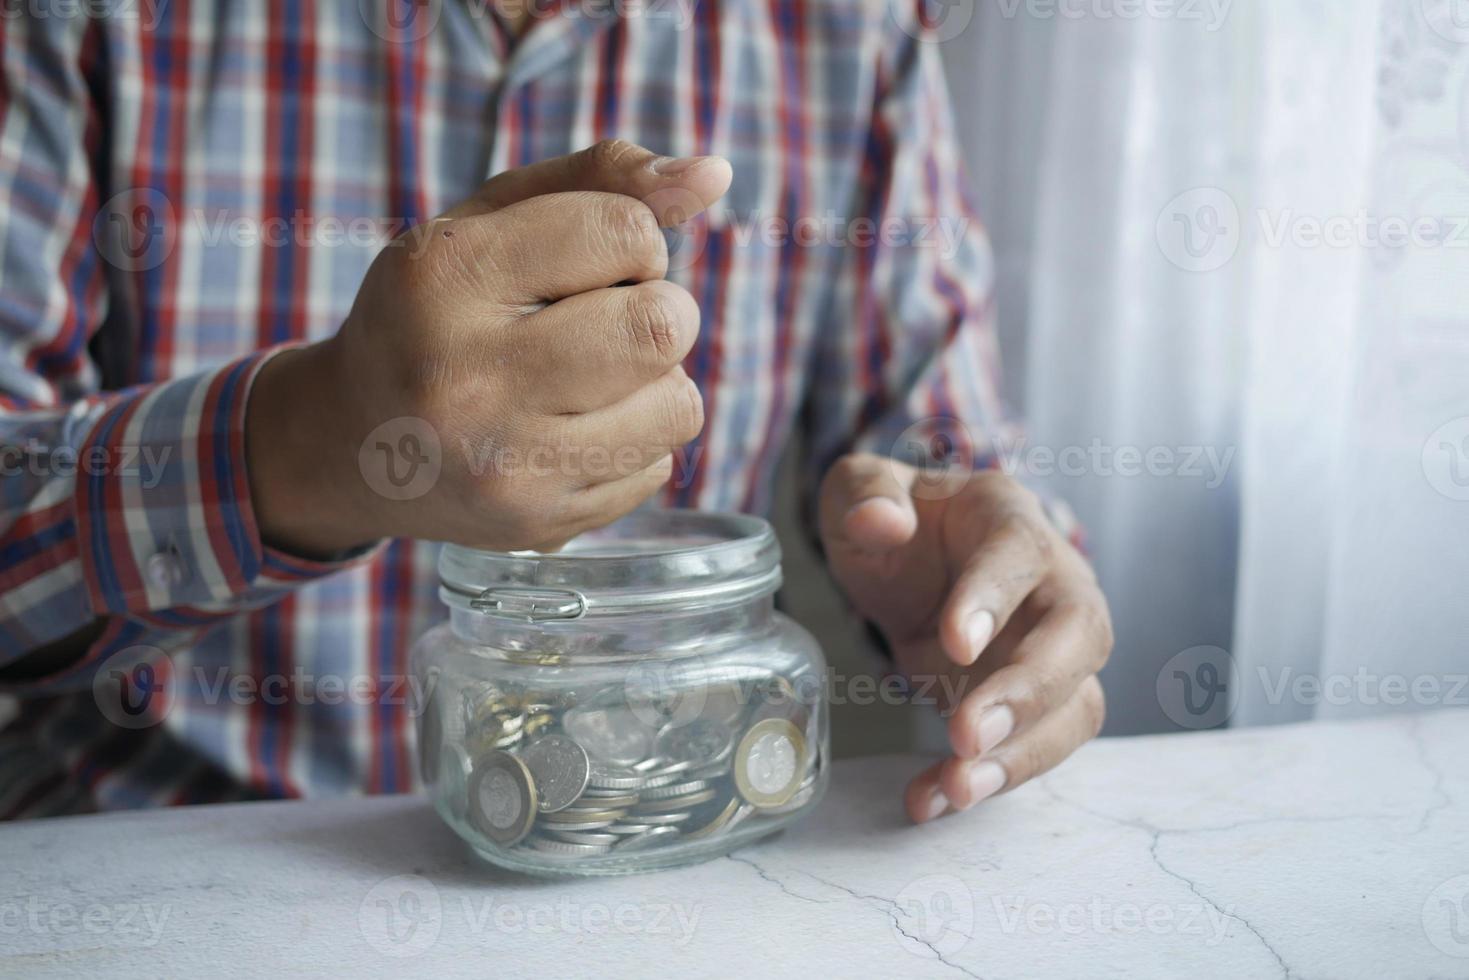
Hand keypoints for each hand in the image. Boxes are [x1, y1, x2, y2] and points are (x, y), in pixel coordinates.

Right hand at [247, 141, 732, 555]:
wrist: (352, 445)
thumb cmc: (436, 312)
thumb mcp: (489, 222)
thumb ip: (600, 180)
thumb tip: (714, 174)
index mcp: (445, 276)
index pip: (624, 232)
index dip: (634, 239)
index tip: (595, 260)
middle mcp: (468, 377)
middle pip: (662, 326)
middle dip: (660, 310)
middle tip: (610, 320)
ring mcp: (505, 465)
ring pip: (679, 406)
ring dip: (656, 382)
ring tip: (592, 379)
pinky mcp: (540, 525)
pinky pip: (658, 467)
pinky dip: (634, 441)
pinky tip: (571, 433)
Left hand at [819, 454, 1112, 821]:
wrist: (909, 561)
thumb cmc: (892, 519)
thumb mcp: (860, 490)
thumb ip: (865, 493)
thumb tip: (882, 522)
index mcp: (1008, 517)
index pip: (1020, 553)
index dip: (994, 599)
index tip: (955, 645)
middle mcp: (1054, 581)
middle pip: (1080, 634)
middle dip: (1029, 691)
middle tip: (966, 735)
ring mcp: (1054, 646)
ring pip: (1076, 704)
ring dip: (1022, 753)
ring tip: (954, 787)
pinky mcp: (1036, 702)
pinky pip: (1034, 745)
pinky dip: (987, 780)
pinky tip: (930, 800)